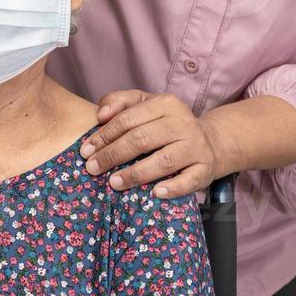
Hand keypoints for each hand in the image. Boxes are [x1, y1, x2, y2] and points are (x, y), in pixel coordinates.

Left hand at [78, 90, 230, 197]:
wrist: (209, 141)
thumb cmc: (167, 124)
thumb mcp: (146, 104)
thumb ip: (120, 102)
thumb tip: (101, 114)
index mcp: (166, 104)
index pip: (128, 119)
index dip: (104, 135)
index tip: (85, 150)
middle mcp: (183, 123)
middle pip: (142, 139)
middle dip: (112, 155)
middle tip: (92, 168)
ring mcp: (196, 146)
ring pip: (164, 160)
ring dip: (136, 174)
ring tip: (114, 183)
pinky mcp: (205, 168)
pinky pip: (188, 180)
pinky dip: (172, 188)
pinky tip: (154, 193)